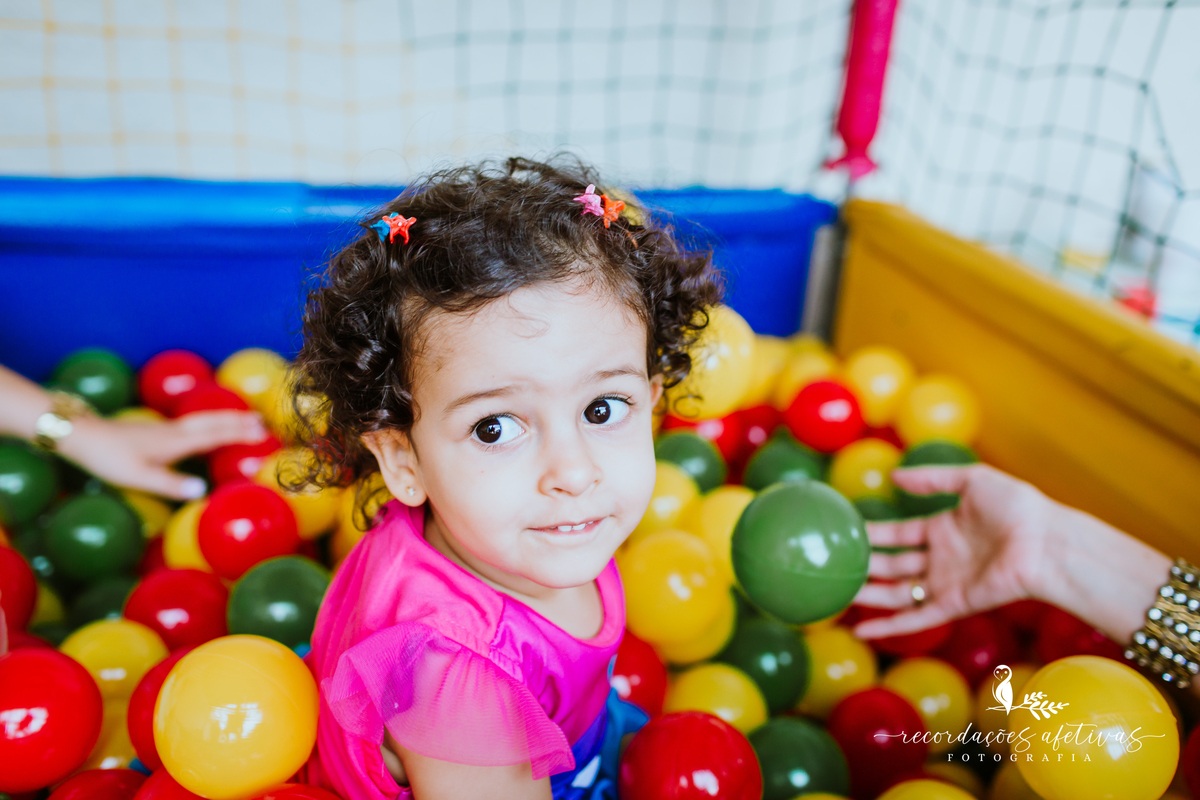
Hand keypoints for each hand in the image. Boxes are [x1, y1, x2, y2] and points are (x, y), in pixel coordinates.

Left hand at [57, 410, 268, 499]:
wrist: (82, 435)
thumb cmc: (110, 458)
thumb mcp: (140, 477)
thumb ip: (171, 484)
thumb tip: (202, 489)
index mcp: (177, 442)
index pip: (216, 436)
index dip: (240, 435)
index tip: (263, 434)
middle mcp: (175, 431)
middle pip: (212, 423)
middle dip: (238, 421)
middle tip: (262, 420)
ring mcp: (165, 429)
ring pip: (202, 420)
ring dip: (225, 419)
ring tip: (242, 419)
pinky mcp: (155, 430)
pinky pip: (193, 423)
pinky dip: (209, 422)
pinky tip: (204, 427)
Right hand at [849, 463, 1054, 639]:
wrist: (1047, 541)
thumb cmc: (1018, 507)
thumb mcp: (972, 480)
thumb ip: (932, 479)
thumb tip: (894, 477)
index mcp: (943, 528)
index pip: (898, 533)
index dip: (873, 533)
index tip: (844, 531)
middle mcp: (940, 558)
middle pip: (892, 564)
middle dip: (863, 565)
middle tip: (830, 564)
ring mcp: (946, 583)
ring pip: (897, 592)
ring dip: (868, 595)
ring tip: (835, 595)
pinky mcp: (954, 604)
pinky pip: (916, 618)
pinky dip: (889, 626)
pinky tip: (861, 630)